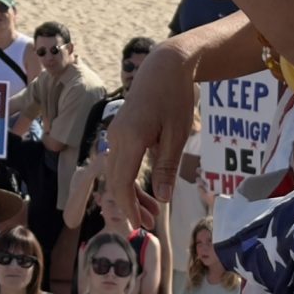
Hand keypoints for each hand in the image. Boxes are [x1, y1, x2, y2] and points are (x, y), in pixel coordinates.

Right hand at [99, 43, 196, 232]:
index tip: (140, 227)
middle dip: (131, 206)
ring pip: (118, 173)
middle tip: (150, 226)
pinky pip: (121, 161)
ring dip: (132, 194)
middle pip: (117, 181)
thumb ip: (167, 167)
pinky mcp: (121, 131)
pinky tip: (147, 190)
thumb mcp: (177, 135)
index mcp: (131, 138)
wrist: (164, 66)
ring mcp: (116, 133)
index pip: (122, 182)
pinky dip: (132, 178)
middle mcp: (117, 137)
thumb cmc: (175, 98)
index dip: (129, 207)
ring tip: (152, 212)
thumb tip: (163, 199)